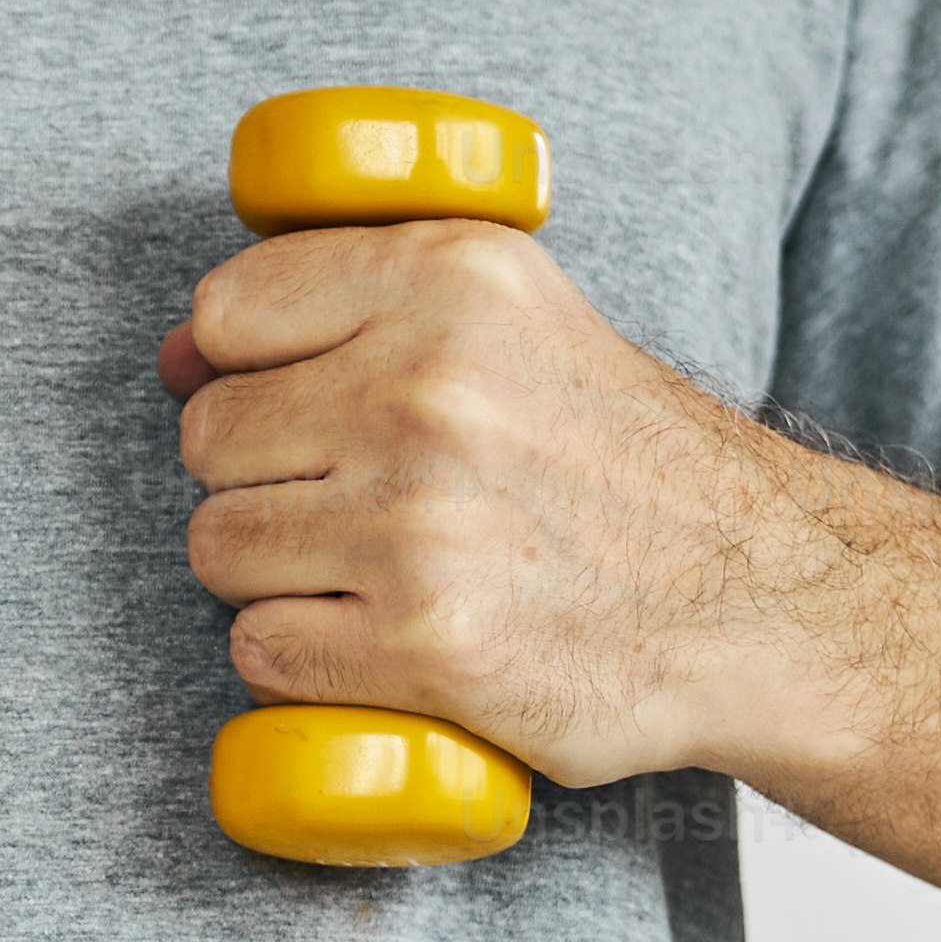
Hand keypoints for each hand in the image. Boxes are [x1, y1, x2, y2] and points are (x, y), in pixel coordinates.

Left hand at [161, 221, 782, 789]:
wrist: (764, 602)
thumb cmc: (622, 465)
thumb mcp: (514, 321)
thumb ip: (354, 307)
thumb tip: (176, 356)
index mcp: (451, 280)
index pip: (227, 312)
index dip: (250, 372)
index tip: (313, 411)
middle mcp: (430, 389)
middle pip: (209, 439)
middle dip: (267, 482)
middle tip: (367, 506)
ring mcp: (421, 524)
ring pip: (218, 549)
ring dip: (278, 577)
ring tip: (383, 574)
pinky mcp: (425, 647)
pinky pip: (261, 652)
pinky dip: (307, 661)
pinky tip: (386, 643)